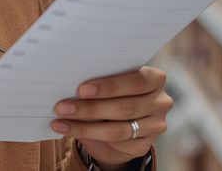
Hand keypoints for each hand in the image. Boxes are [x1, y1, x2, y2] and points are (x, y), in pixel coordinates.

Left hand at [50, 67, 171, 169]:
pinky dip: (88, 136)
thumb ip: (98, 83)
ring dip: (85, 126)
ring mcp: (156, 125)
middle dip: (91, 108)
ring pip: (118, 128)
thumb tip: (69, 84)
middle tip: (63, 107)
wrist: (117, 124)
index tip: (81, 89)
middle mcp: (161, 101)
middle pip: (125, 107)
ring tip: (60, 120)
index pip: (136, 81)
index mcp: (155, 78)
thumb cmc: (110, 94)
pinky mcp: (145, 145)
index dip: (109, 86)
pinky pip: (117, 143)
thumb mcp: (107, 85)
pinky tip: (68, 129)